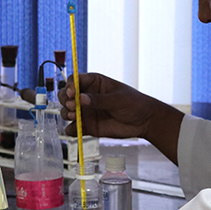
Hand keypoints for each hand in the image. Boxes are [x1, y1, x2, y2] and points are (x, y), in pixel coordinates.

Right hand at [59, 72, 183, 161]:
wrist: (144, 122)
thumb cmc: (134, 104)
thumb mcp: (117, 99)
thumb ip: (99, 99)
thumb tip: (81, 99)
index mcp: (94, 83)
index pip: (75, 80)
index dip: (70, 85)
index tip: (72, 92)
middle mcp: (86, 96)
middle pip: (66, 95)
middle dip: (66, 99)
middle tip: (73, 106)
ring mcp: (85, 111)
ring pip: (66, 111)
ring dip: (66, 113)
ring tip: (74, 116)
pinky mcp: (87, 126)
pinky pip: (73, 128)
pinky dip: (71, 129)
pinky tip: (77, 129)